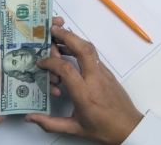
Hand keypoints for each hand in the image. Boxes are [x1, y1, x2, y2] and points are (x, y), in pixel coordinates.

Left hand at [0, 16, 63, 125]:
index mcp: (2, 48)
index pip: (22, 31)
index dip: (38, 25)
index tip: (55, 21)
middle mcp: (13, 58)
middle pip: (36, 47)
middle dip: (51, 49)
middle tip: (59, 54)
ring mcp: (20, 72)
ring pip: (42, 64)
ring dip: (53, 68)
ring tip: (58, 75)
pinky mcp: (24, 86)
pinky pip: (40, 82)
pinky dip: (49, 85)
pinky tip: (55, 89)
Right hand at [25, 26, 143, 144]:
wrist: (130, 128)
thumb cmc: (103, 130)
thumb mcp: (75, 129)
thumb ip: (51, 124)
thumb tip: (31, 118)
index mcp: (85, 94)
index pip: (66, 69)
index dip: (51, 62)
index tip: (41, 64)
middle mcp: (95, 80)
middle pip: (83, 49)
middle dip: (67, 36)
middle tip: (52, 30)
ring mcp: (103, 74)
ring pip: (90, 49)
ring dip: (74, 39)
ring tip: (58, 38)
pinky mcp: (108, 73)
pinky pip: (93, 56)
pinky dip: (81, 48)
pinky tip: (71, 51)